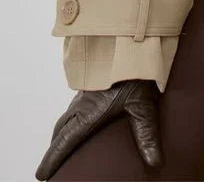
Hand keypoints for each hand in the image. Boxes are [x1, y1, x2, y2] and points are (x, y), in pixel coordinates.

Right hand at [34, 78, 162, 179]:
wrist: (132, 42)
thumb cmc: (137, 72)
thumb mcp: (143, 105)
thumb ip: (146, 134)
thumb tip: (154, 161)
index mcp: (88, 113)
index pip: (65, 142)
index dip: (52, 160)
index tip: (41, 175)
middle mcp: (82, 103)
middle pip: (61, 130)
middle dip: (54, 148)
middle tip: (50, 164)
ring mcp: (86, 91)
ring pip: (67, 115)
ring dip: (62, 131)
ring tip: (63, 144)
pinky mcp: (92, 82)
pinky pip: (76, 104)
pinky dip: (71, 116)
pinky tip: (81, 116)